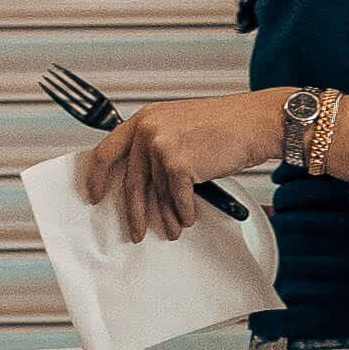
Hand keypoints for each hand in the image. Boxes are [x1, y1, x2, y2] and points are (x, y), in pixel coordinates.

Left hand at [78, 94, 280, 245]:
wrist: (254, 122)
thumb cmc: (224, 126)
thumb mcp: (179, 126)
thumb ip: (156, 146)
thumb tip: (144, 183)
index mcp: (144, 119)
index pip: (107, 150)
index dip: (97, 176)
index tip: (94, 194)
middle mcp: (148, 131)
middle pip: (132, 182)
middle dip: (135, 212)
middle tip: (135, 230)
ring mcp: (161, 146)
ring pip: (159, 194)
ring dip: (166, 217)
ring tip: (171, 230)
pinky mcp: (178, 164)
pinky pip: (178, 199)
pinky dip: (185, 213)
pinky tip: (189, 217)